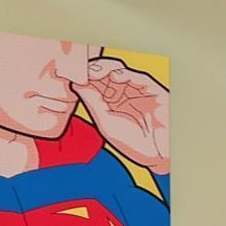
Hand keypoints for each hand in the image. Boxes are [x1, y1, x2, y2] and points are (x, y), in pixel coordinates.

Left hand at [75, 54, 171, 174]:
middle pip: (105, 72)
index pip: (94, 82)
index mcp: (110, 100)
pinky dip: (127, 75)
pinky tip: (114, 76)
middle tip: (79, 70)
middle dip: (91, 69)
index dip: (82, 77)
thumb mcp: (105, 122)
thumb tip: (76, 84)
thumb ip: (93, 102)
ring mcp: (138, 90)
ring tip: (93, 72)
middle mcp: (123, 92)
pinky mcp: (154, 92)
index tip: (70, 75)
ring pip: (120, 71)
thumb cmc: (133, 143)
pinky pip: (140, 78)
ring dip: (106, 68)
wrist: (156, 156)